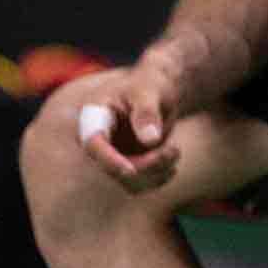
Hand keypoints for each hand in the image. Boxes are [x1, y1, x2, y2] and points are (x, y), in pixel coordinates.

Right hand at [76, 64, 184, 192]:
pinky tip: (171, 160)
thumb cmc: (151, 83)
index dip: (109, 161)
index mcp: (93, 116)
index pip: (93, 144)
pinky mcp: (126, 164)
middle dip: (147, 164)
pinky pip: (139, 184)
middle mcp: (97, 140)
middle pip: (114, 168)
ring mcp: (110, 154)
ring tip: (175, 151)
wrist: (159, 90)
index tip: (131, 171)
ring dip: (156, 171)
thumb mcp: (150, 90)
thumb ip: (147, 112)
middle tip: (173, 150)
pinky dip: (158, 177)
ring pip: (129, 181)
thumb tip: (150, 141)